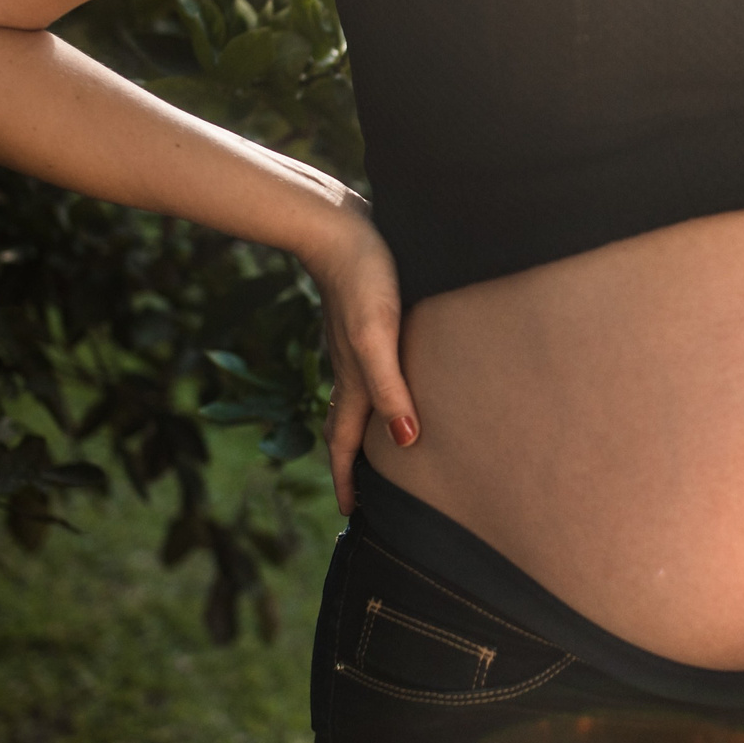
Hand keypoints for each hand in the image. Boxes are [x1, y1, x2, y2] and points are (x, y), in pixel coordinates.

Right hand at [300, 208, 416, 512]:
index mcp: (352, 380)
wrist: (336, 228)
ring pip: (356, 399)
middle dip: (351, 463)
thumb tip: (407, 443)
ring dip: (362, 429)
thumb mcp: (377, 337)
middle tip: (364, 493)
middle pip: (347, 427)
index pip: (345, 444)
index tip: (351, 515)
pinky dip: (372, 392)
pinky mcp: (360, 321)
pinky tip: (387, 380)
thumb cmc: (363, 280)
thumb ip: (390, 388)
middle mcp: (348, 368)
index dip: (348, 480)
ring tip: (377, 448)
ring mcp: (352, 345)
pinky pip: (365, 371)